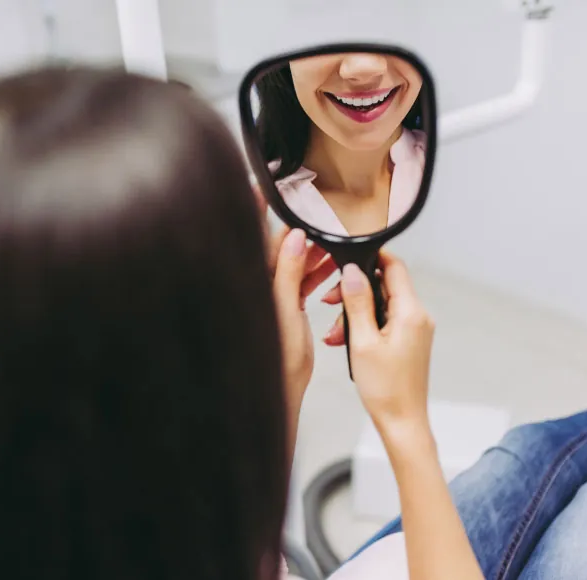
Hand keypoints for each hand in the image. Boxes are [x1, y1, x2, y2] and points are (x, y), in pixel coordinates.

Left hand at [255, 185, 337, 407]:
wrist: (279, 390)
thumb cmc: (276, 359)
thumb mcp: (285, 311)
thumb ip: (288, 272)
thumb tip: (294, 237)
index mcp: (255, 282)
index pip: (256, 239)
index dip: (256, 211)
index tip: (259, 187)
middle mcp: (261, 286)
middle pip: (276, 248)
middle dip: (296, 232)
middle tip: (314, 217)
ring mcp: (272, 296)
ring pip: (291, 264)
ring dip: (310, 252)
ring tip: (330, 241)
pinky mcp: (284, 307)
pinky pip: (299, 281)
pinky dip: (314, 273)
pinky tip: (330, 267)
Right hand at [331, 252, 434, 428]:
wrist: (402, 422)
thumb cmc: (385, 389)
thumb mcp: (362, 342)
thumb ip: (357, 302)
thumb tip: (351, 271)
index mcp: (411, 313)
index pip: (395, 266)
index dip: (371, 257)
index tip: (347, 259)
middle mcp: (418, 317)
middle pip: (384, 285)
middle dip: (354, 291)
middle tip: (329, 302)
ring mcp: (414, 329)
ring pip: (380, 305)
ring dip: (354, 313)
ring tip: (333, 334)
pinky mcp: (408, 341)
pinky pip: (383, 322)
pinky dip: (363, 326)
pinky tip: (344, 340)